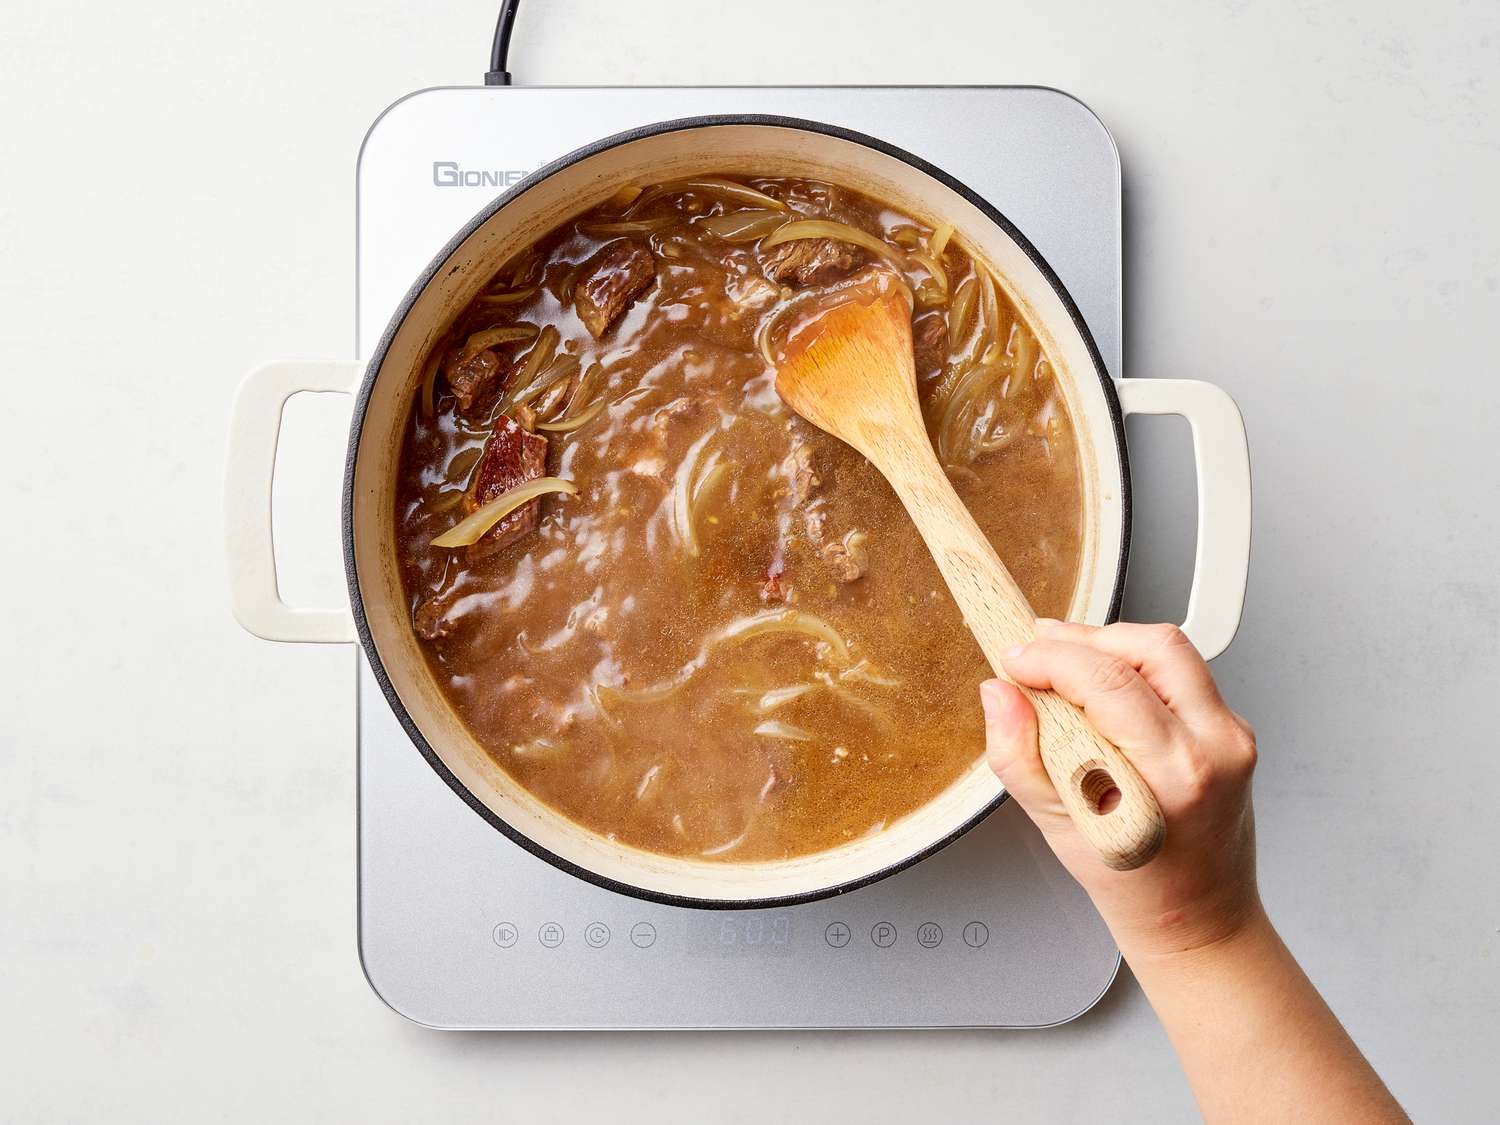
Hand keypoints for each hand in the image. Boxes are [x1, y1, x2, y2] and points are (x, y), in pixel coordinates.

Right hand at [981, 619, 1260, 960]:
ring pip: (1171, 651)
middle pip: (1152, 647)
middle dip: (1084, 639)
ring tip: (1065, 664)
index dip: (1051, 658)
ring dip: (1111, 646)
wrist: (1197, 917)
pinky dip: (1134, 669)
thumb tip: (999, 695)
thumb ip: (1017, 755)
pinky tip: (1101, 690)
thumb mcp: (1057, 826)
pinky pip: (1182, 674)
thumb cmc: (1136, 884)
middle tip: (1038, 652)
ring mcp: (1232, 735)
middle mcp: (1216, 747)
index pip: (1108, 681)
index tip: (1015, 661)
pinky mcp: (1233, 729)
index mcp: (1176, 774)